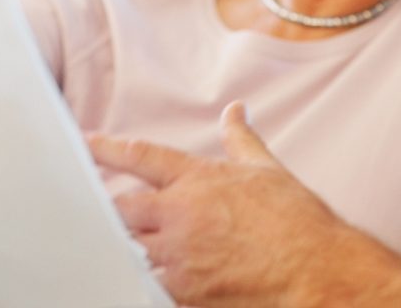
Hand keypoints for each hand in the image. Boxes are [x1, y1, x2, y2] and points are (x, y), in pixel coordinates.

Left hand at [89, 102, 400, 307]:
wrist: (316, 267)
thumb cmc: (297, 220)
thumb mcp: (268, 170)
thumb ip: (241, 139)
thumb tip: (235, 110)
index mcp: (198, 178)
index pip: (141, 156)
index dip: (107, 148)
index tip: (84, 142)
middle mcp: (181, 212)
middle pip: (121, 208)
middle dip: (109, 210)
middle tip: (96, 209)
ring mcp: (179, 253)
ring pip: (128, 248)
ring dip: (125, 247)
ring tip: (113, 246)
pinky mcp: (184, 290)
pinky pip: (146, 283)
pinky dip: (143, 279)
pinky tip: (140, 276)